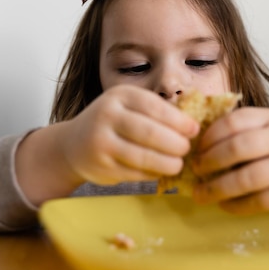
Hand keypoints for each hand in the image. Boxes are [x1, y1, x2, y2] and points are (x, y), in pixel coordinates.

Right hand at [58, 84, 198, 184]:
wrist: (73, 145)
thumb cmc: (113, 123)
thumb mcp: (129, 106)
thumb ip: (157, 110)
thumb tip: (195, 120)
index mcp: (120, 95)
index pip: (154, 107)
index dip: (178, 120)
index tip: (194, 129)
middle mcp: (107, 115)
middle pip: (149, 132)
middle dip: (175, 143)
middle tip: (187, 149)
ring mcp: (101, 142)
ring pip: (142, 156)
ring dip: (166, 163)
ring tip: (178, 164)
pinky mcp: (101, 166)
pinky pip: (134, 172)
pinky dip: (152, 174)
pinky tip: (161, 172)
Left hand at [191, 107, 268, 213]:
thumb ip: (243, 128)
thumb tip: (198, 143)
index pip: (233, 122)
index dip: (209, 136)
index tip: (197, 148)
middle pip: (238, 148)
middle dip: (210, 161)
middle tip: (195, 169)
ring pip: (246, 179)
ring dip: (217, 188)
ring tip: (201, 194)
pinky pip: (257, 202)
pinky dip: (236, 206)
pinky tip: (223, 205)